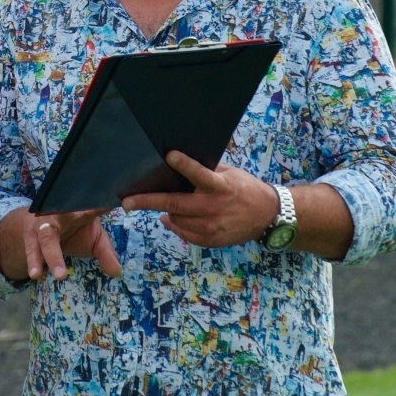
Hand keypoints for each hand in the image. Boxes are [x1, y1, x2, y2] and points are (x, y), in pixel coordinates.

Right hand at [24, 209, 121, 280]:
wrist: (40, 223)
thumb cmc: (74, 230)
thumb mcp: (93, 239)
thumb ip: (105, 254)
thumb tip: (117, 272)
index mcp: (80, 211)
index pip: (90, 208)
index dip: (98, 207)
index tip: (108, 205)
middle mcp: (60, 214)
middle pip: (67, 221)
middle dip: (80, 230)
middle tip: (85, 247)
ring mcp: (43, 224)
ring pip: (47, 239)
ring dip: (53, 257)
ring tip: (60, 275)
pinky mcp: (30, 236)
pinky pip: (31, 249)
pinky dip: (33, 262)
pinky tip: (35, 275)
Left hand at [121, 151, 277, 248]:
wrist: (267, 216)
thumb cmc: (246, 189)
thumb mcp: (230, 174)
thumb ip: (208, 172)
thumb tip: (181, 163)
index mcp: (220, 186)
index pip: (199, 174)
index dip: (183, 164)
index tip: (169, 155)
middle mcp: (213, 207)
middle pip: (175, 204)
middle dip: (148, 202)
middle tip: (127, 201)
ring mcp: (211, 227)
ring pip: (176, 220)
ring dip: (165, 212)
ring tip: (158, 205)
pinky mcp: (211, 241)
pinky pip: (184, 233)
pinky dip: (175, 224)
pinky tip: (172, 217)